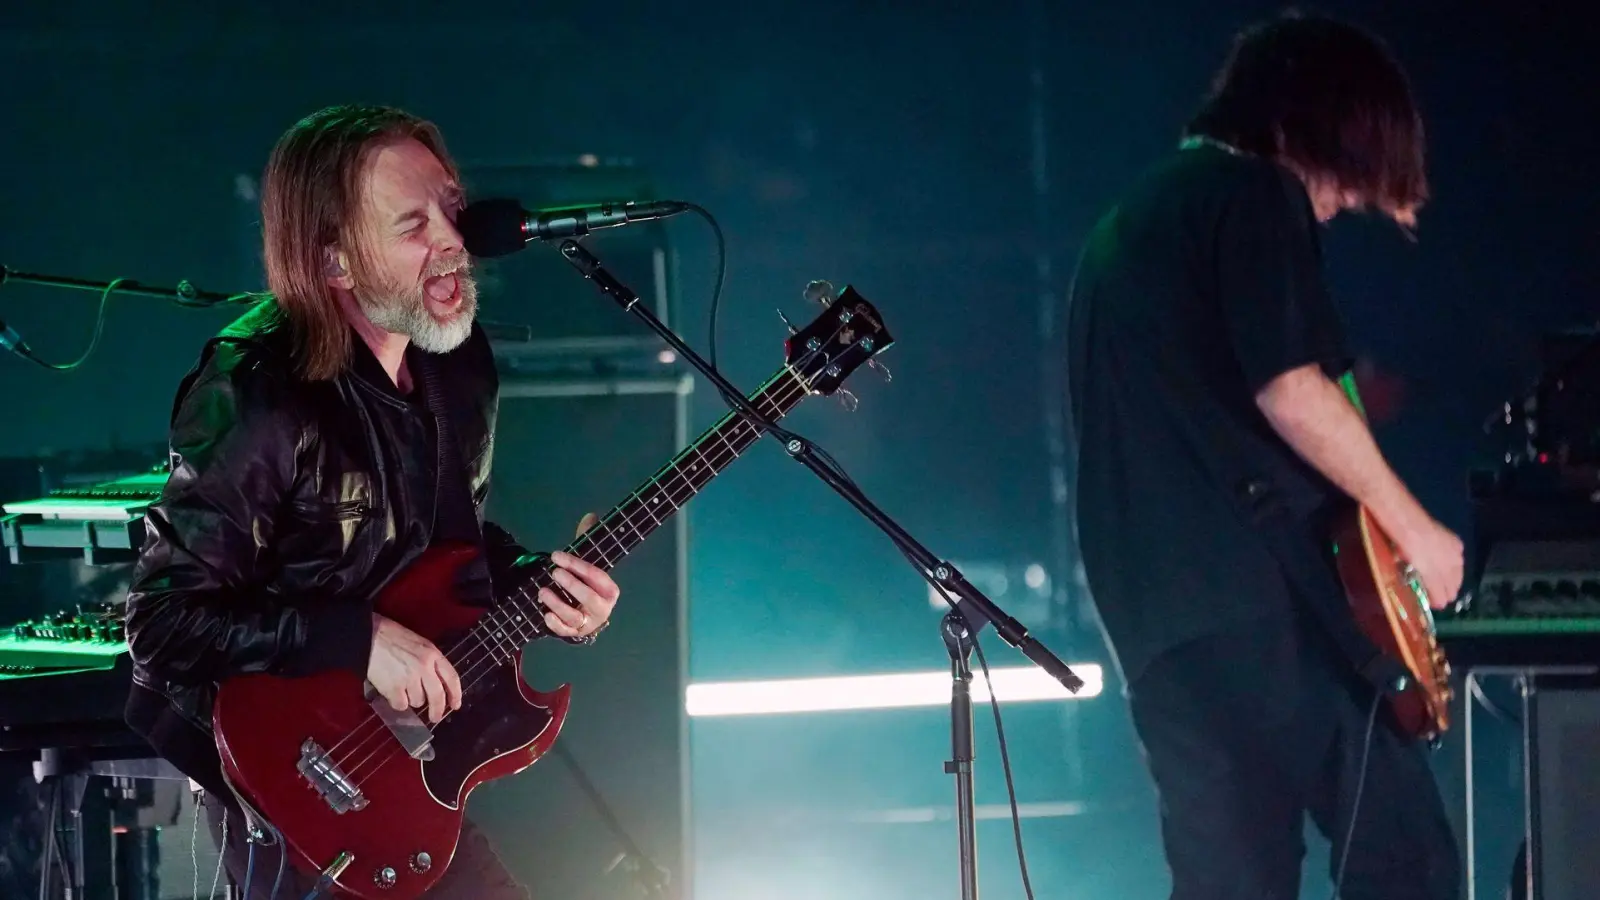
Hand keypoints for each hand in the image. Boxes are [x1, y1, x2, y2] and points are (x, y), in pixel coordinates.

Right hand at [367, 614, 461, 722]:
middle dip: (438, 711)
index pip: (452, 678)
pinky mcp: (394, 688)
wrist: (370, 637)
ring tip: (402, 688)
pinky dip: (398, 702)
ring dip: (412, 700)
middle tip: (435, 718)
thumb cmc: (394, 638)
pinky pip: (402, 705)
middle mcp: (424, 667)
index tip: (455, 705)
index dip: (455, 694)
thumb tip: (437, 684)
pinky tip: (392, 692)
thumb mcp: (420, 644)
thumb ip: (431, 662)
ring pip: (418, 701)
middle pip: (437, 696)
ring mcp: (409, 679)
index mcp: (433, 654)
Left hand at [539, 513, 620, 638]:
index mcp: (609, 590)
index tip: (557, 556)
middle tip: (554, 572)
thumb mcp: (587, 564)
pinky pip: (565, 632)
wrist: (587, 615)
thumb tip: (590, 515)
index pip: (597, 576)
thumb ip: (587, 541)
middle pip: (589, 599)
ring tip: (543, 591)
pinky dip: (556, 625)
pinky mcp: (574, 634)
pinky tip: (545, 615)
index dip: (578, 565)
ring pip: (575, 617)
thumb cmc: (587, 585)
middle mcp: (602, 609)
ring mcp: (588, 623)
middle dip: (572, 585)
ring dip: (558, 604)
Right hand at [1390, 514, 1463, 610]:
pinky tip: (1437, 604)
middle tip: (1445, 594)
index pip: (1456, 564)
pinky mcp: (1437, 579)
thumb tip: (1415, 550)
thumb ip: (1428, 543)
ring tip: (1441, 602)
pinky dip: (1438, 599)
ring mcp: (1447, 569)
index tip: (1446, 580)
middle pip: (1455, 576)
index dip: (1450, 573)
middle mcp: (1456, 558)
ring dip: (1445, 594)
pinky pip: (1440, 592)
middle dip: (1450, 585)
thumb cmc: (1413, 525)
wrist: (1412, 529)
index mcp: (1455, 544)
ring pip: (1449, 586)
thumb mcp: (1427, 533)